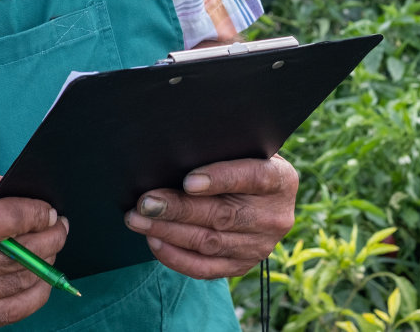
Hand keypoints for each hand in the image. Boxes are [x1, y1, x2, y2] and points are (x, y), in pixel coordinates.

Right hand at [0, 154, 69, 331]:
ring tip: (50, 246)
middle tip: (59, 226)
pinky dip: (31, 295)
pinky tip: (38, 277)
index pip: (0, 222)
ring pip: (17, 284)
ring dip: (44, 264)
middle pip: (15, 256)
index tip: (49, 210)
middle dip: (48, 238)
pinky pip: (7, 313)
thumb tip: (19, 191)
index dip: (34, 214)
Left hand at [123, 154, 297, 278]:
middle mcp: (275, 216)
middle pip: (223, 215)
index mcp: (281, 180)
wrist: (264, 196)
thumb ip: (224, 152)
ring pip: (210, 242)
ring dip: (169, 232)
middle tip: (145, 202)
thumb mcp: (245, 149)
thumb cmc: (244, 162)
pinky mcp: (243, 265)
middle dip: (179, 209)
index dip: (219, 179)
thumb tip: (178, 150)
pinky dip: (177, 257)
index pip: (252, 177)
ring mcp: (260, 246)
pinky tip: (154, 241)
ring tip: (138, 220)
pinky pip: (206, 269)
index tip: (188, 181)